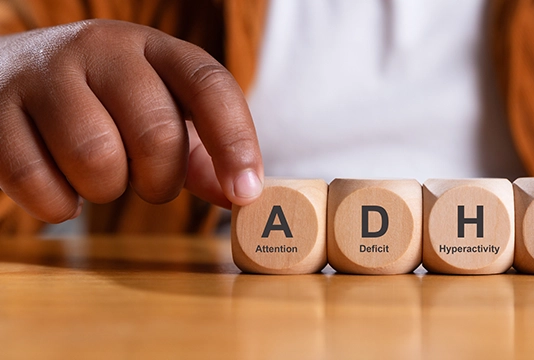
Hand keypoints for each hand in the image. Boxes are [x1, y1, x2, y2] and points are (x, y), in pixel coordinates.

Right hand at [0, 20, 263, 222]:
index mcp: (156, 48)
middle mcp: (103, 48)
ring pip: (96, 158)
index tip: (246, 191)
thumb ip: (203, 155)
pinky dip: (55, 203)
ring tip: (98, 176)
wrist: (5, 77)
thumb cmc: (103, 105)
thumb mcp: (160, 114)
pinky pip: (36, 180)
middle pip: (156, 132)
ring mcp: (45, 73)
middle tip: (145, 184)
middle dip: (159, 180)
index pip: (210, 86)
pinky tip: (57, 185)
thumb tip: (241, 195)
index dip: (235, 142)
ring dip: (105, 190)